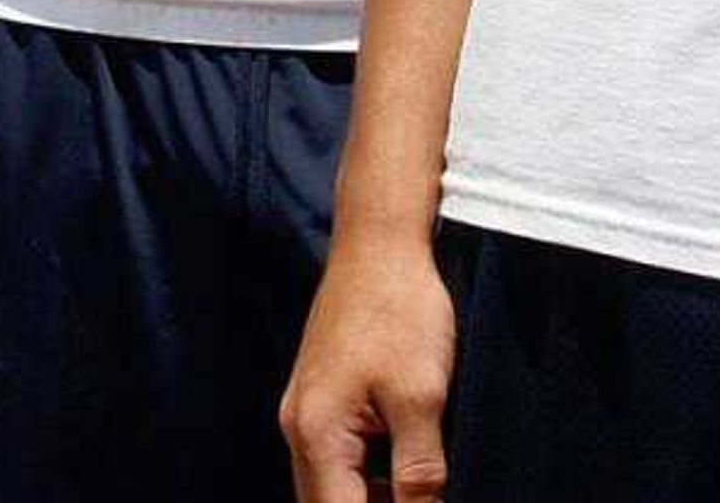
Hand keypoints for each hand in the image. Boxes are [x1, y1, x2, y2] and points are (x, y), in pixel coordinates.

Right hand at [279, 227, 459, 499]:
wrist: (378, 243)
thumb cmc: (400, 310)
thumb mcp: (421, 398)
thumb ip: (420, 473)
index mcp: (318, 434)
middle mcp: (299, 428)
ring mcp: (304, 411)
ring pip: (328, 488)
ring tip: (419, 498)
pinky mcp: (319, 397)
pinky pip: (334, 462)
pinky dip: (364, 483)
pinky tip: (402, 481)